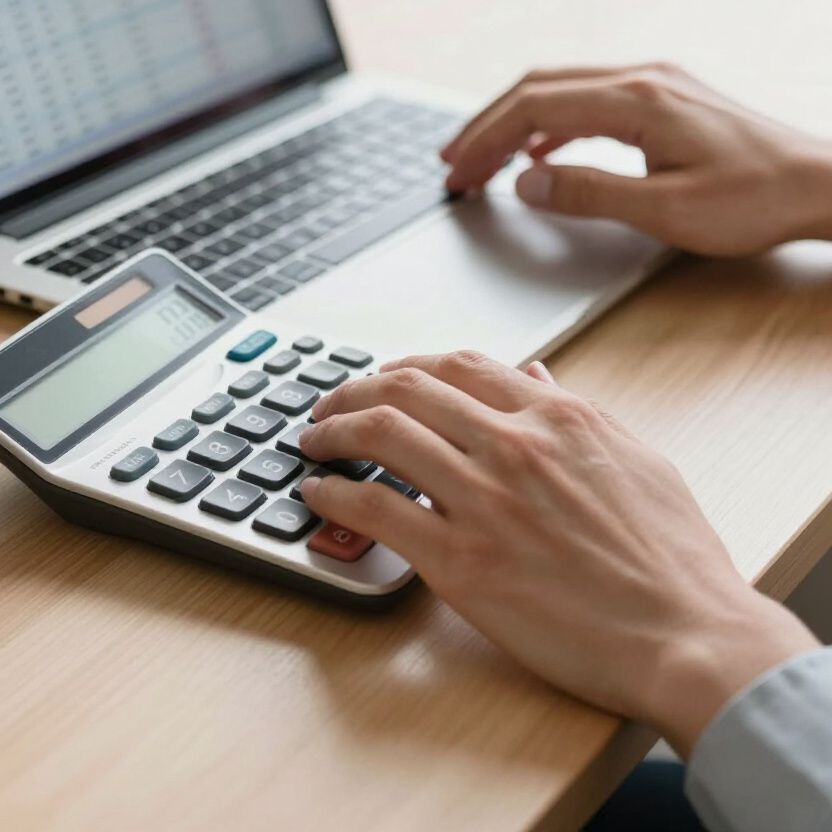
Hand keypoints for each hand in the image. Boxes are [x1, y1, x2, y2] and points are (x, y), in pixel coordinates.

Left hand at [297, 353, 817, 754]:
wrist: (689, 636)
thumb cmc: (672, 557)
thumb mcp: (635, 458)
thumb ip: (577, 410)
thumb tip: (534, 374)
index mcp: (557, 417)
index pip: (459, 365)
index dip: (407, 365)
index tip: (382, 377)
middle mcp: (513, 445)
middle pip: (407, 389)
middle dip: (354, 389)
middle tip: (328, 404)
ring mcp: (483, 501)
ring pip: (381, 435)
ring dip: (332, 430)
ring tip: (312, 440)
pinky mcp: (461, 562)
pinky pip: (375, 510)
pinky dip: (335, 495)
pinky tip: (318, 495)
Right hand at [442, 63, 831, 255]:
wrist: (821, 184)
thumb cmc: (754, 199)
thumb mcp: (665, 209)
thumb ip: (588, 193)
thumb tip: (527, 184)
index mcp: (636, 100)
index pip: (533, 106)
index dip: (485, 138)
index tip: (456, 169)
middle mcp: (641, 79)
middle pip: (538, 89)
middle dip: (487, 127)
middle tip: (452, 164)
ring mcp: (654, 84)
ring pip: (560, 90)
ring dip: (514, 123)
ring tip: (482, 158)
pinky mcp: (664, 99)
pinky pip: (589, 102)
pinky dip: (551, 124)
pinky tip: (540, 152)